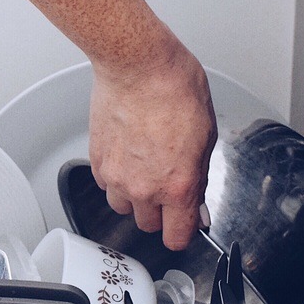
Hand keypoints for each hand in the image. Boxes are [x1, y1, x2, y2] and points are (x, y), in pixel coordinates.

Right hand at [88, 35, 216, 250]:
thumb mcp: (206, 137)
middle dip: (160, 214)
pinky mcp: (97, 161)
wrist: (137, 67)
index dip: (182, 233)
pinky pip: (106, 184)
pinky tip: (129, 155)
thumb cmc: (174, 90)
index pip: (176, 237)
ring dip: (134, 198)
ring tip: (144, 171)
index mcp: (177, 186)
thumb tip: (195, 198)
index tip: (185, 225)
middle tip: (167, 190)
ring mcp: (116, 177)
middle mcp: (144, 188)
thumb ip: (199, 176)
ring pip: (123, 207)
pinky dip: (116, 178)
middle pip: (148, 226)